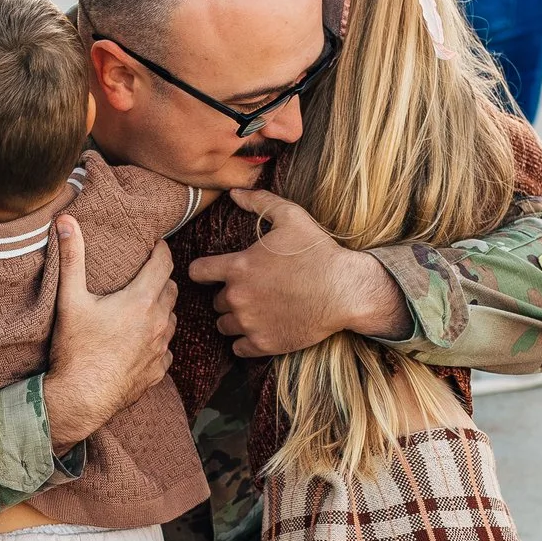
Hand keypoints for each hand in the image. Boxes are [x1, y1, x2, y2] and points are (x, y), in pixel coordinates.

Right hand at [45, 220, 174, 447]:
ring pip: (172, 319)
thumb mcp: (70, 300)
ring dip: (162, 310)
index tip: (156, 244)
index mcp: (142, 301)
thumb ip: (71, 258)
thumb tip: (65, 221)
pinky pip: (166, 350)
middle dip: (162, 279)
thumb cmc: (76, 349)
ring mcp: (161, 350)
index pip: (164, 264)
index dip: (162, 250)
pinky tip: (143, 341)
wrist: (82, 399)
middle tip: (147, 274)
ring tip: (145, 307)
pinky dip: (158, 341)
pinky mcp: (158, 372)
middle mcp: (159, 323)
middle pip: (171, 290)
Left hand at [186, 190, 407, 357]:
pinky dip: (245, 341)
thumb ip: (259, 202)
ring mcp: (249, 323)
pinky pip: (238, 348)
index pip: (197, 272)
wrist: (344, 291)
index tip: (213, 272)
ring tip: (254, 311)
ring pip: (224, 325)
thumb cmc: (317, 252)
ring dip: (234, 318)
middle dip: (229, 295)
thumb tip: (234, 192)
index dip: (202, 270)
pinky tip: (260, 329)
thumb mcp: (291, 217)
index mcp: (238, 267)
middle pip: (215, 301)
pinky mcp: (263, 344)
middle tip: (251, 290)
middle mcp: (238, 297)